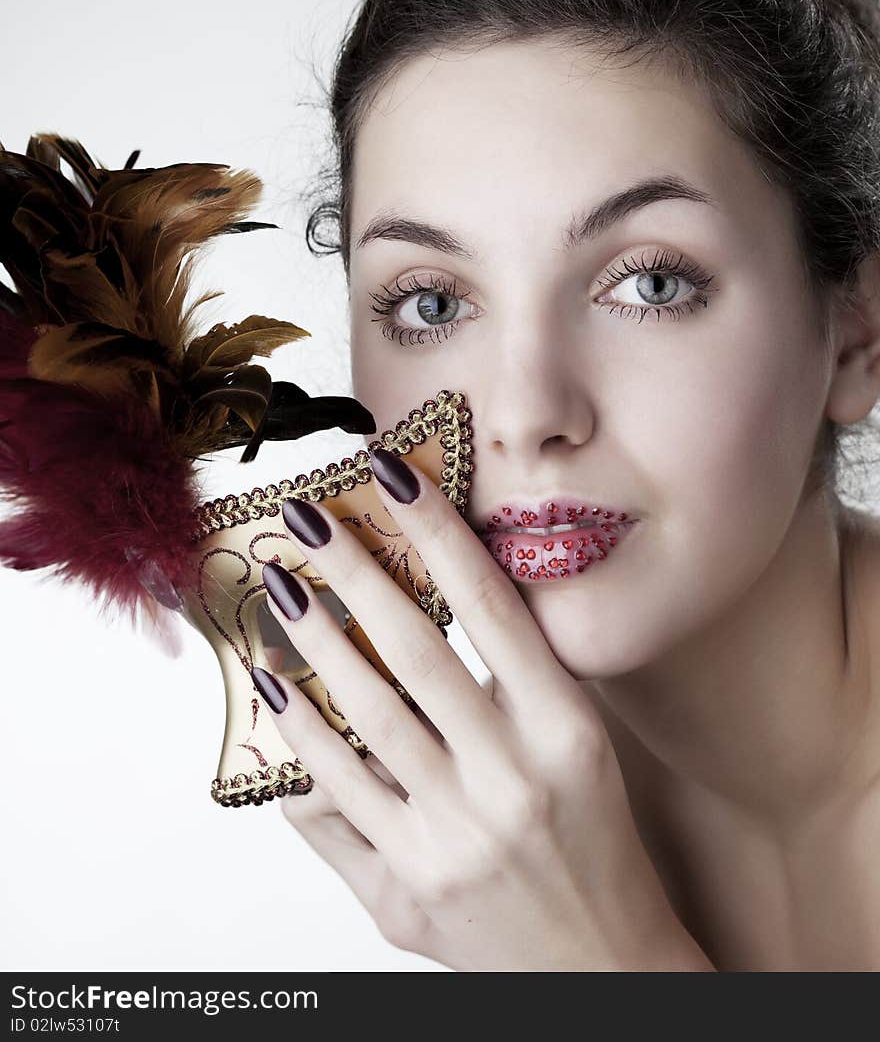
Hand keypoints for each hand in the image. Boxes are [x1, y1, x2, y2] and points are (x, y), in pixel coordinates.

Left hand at [256, 449, 714, 971]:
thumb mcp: (581, 751)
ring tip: (282, 586)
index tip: (393, 475)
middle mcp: (512, 777)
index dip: (439, 532)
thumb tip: (432, 604)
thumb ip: (519, 683)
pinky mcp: (407, 887)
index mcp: (565, 731)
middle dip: (354, 571)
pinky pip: (336, 794)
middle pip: (416, 650)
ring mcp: (455, 834)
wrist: (602, 971)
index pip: (494, 607)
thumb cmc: (592, 848)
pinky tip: (276, 689)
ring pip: (365, 714)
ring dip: (313, 639)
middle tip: (310, 518)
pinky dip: (300, 736)